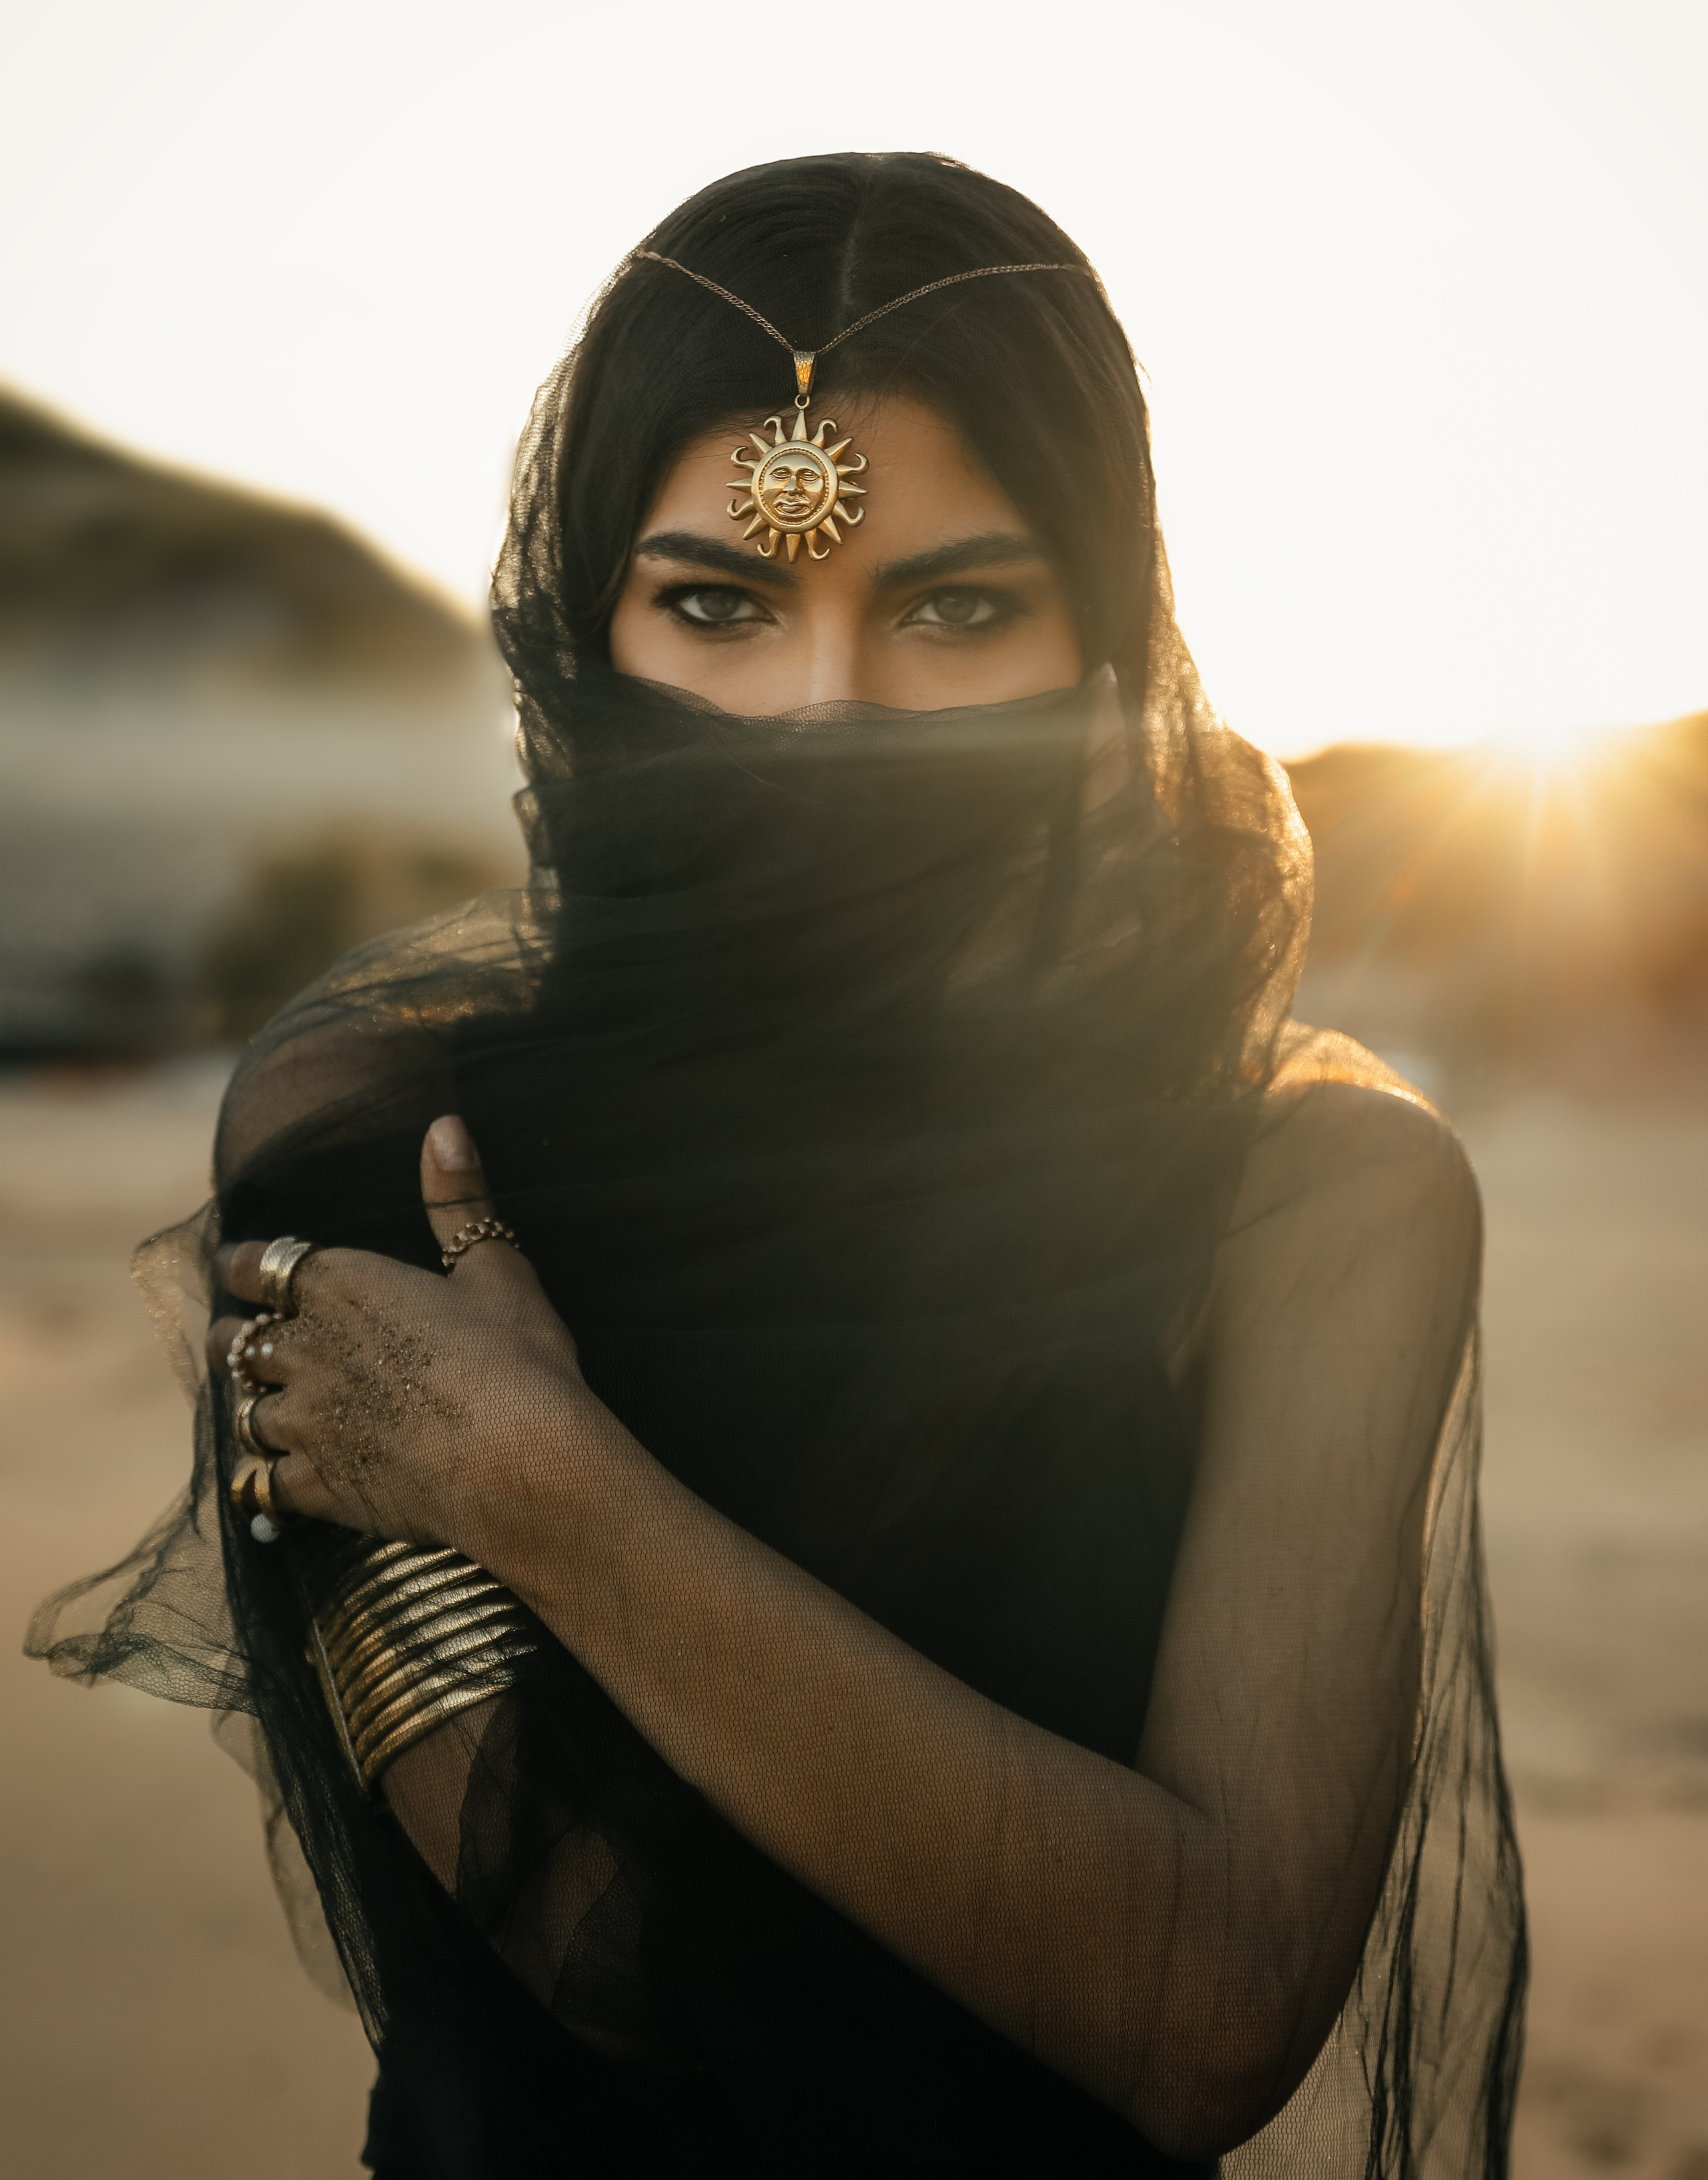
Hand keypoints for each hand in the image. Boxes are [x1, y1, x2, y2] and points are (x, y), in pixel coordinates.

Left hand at [207, 1115, 589, 1546]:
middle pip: (235, 1341)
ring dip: (252, 1409)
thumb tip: (445, 1126)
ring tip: (267, 1410)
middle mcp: (305, 1351)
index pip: (251, 1265)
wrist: (525, 1462)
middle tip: (252, 1344)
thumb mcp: (497, 1266)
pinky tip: (270, 1483)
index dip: (242, 1265)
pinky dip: (261, 1482)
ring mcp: (305, 1424)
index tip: (242, 1269)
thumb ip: (458, 1197)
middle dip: (239, 1339)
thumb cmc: (518, 1358)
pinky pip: (260, 1485)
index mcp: (340, 1286)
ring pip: (242, 1414)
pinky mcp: (318, 1487)